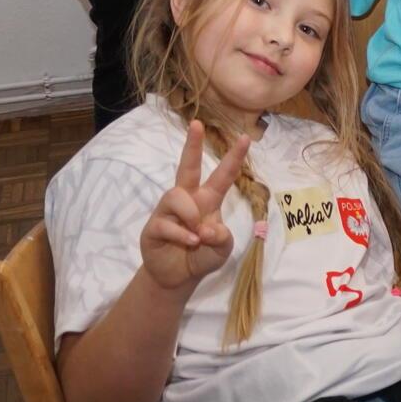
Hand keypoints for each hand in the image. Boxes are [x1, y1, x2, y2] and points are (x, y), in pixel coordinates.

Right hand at [140, 120, 250, 291]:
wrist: (178, 276)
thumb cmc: (203, 255)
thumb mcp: (222, 249)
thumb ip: (222, 238)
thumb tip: (209, 228)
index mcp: (208, 200)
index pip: (223, 175)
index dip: (234, 157)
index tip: (247, 137)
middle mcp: (188, 199)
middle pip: (188, 167)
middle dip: (192, 146)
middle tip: (196, 124)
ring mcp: (168, 211)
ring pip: (176, 196)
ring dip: (191, 216)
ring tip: (197, 236)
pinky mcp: (154, 226)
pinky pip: (167, 223)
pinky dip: (182, 235)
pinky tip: (189, 243)